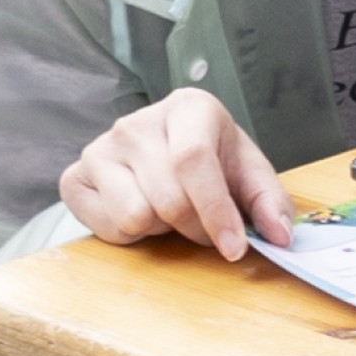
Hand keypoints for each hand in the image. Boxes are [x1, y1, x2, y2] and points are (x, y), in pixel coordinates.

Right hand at [63, 90, 296, 261]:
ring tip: (168, 209)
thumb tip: (280, 237)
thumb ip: (269, 202)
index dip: (216, 211)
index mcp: (187, 107)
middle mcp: (137, 122)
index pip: (194, 161)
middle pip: (169, 198)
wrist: (163, 148)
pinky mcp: (74, 176)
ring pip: (136, 216)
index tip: (235, 248)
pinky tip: (140, 210)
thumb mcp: (247, 172)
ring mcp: (101, 147)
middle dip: (196, 228)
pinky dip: (130, 234)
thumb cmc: (211, 158)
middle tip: (205, 228)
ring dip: (161, 228)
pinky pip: (107, 227)